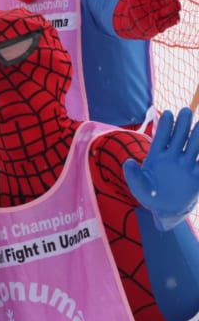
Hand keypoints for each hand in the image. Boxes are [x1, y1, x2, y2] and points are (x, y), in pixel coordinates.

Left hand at [115, 0, 180, 38]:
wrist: (132, 19)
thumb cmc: (135, 4)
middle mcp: (166, 0)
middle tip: (161, 0)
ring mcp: (167, 10)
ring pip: (176, 6)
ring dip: (171, 8)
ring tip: (161, 12)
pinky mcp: (167, 21)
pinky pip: (175, 19)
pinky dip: (170, 19)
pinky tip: (160, 20)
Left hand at [124, 107, 198, 229]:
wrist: (165, 209)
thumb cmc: (149, 195)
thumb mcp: (138, 186)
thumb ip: (133, 175)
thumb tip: (128, 162)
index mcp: (157, 156)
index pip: (161, 137)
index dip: (165, 125)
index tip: (167, 112)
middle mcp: (173, 157)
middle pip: (179, 137)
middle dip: (182, 125)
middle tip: (186, 111)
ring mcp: (186, 165)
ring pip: (194, 147)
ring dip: (197, 136)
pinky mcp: (197, 177)